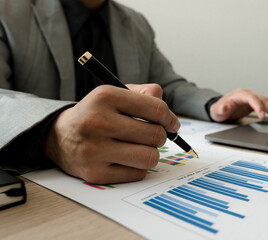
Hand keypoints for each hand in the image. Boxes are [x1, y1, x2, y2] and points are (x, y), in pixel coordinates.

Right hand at [43, 84, 179, 183]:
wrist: (60, 136)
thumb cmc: (97, 113)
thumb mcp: (115, 94)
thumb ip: (145, 95)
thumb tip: (170, 117)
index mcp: (106, 97)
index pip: (157, 109)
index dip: (170, 119)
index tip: (171, 124)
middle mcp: (98, 122)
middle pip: (156, 135)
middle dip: (159, 136)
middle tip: (150, 136)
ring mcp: (95, 150)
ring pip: (149, 157)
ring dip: (151, 153)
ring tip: (140, 148)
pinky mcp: (94, 173)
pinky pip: (137, 174)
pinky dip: (138, 168)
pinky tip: (126, 159)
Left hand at [210, 88, 267, 123]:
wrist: (221, 109)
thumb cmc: (219, 109)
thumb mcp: (217, 110)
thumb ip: (220, 109)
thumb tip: (224, 107)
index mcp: (240, 94)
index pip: (251, 98)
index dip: (258, 106)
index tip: (262, 116)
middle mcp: (249, 94)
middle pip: (262, 100)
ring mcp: (254, 98)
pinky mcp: (258, 103)